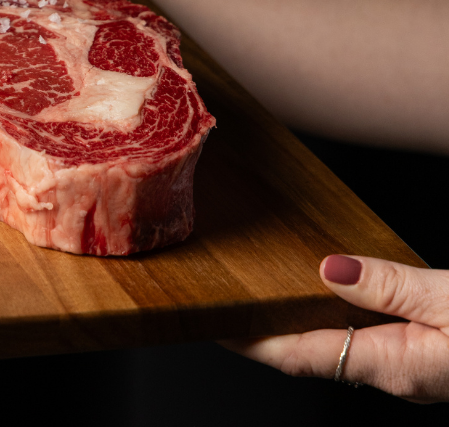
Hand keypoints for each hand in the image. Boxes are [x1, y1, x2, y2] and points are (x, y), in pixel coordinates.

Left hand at [222, 254, 448, 402]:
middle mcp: (398, 374)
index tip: (218, 322)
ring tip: (268, 290)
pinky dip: (336, 316)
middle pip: (313, 352)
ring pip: (341, 344)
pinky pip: (367, 338)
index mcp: (396, 366)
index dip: (255, 341)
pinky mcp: (426, 355)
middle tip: (233, 297)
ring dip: (301, 321)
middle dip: (269, 328)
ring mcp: (412, 368)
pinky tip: (329, 292)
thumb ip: (391, 286)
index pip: (302, 357)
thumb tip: (329, 270)